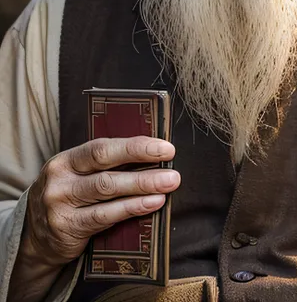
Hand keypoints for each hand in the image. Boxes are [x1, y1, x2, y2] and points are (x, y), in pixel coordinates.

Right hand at [22, 136, 178, 268]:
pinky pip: (105, 216)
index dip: (135, 145)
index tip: (164, 147)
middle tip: (171, 165)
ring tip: (168, 184)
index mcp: (66, 159)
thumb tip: (151, 155)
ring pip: (107, 189)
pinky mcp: (68, 228)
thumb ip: (105, 166)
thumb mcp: (77, 176)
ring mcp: (61, 204)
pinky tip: (152, 203)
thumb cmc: (69, 198)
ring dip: (143, 185)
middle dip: (142, 161)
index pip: (102, 147)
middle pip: (105, 165)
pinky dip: (132, 208)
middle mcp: (60, 179)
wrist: (35, 239)